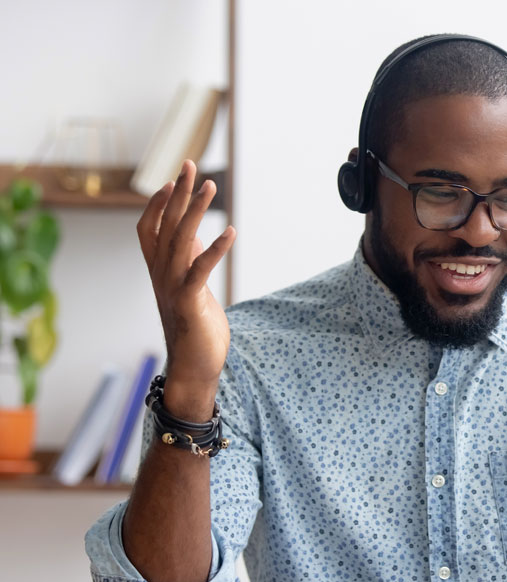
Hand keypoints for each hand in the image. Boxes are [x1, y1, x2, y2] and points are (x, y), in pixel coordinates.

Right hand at [136, 160, 234, 418]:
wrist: (194, 368)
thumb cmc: (195, 327)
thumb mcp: (192, 288)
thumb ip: (190, 262)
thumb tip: (196, 235)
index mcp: (160, 271)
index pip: (150, 228)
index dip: (159, 203)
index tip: (174, 178)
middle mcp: (161, 275)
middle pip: (166, 225)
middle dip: (179, 193)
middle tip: (190, 164)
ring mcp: (173, 287)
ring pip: (180, 240)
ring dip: (196, 210)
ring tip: (210, 186)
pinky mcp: (190, 301)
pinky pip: (200, 269)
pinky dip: (215, 249)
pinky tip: (230, 232)